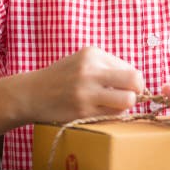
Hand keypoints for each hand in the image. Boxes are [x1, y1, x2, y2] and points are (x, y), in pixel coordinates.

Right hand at [20, 46, 143, 123]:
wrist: (31, 93)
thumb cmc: (63, 77)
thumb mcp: (83, 60)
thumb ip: (108, 66)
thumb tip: (137, 80)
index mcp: (93, 54)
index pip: (130, 68)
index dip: (133, 80)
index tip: (125, 86)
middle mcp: (90, 71)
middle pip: (134, 80)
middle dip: (138, 90)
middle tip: (130, 95)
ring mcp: (86, 92)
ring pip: (127, 100)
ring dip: (126, 104)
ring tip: (115, 103)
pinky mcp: (82, 111)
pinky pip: (113, 114)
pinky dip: (113, 113)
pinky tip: (101, 109)